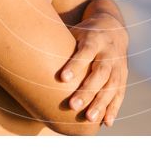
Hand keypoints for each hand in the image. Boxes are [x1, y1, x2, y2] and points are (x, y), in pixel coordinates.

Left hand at [60, 12, 128, 127]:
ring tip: (89, 118)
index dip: (75, 65)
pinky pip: (120, 93)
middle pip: (100, 72)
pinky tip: (106, 123)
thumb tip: (28, 53)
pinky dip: (114, 108)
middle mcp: (109, 52)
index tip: (62, 78)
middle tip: (73, 105)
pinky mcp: (123, 75)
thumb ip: (58, 43)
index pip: (85, 52)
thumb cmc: (83, 34)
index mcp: (95, 39)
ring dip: (101, 103)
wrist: (112, 27)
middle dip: (88, 90)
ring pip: (112, 85)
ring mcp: (118, 65)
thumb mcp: (73, 32)